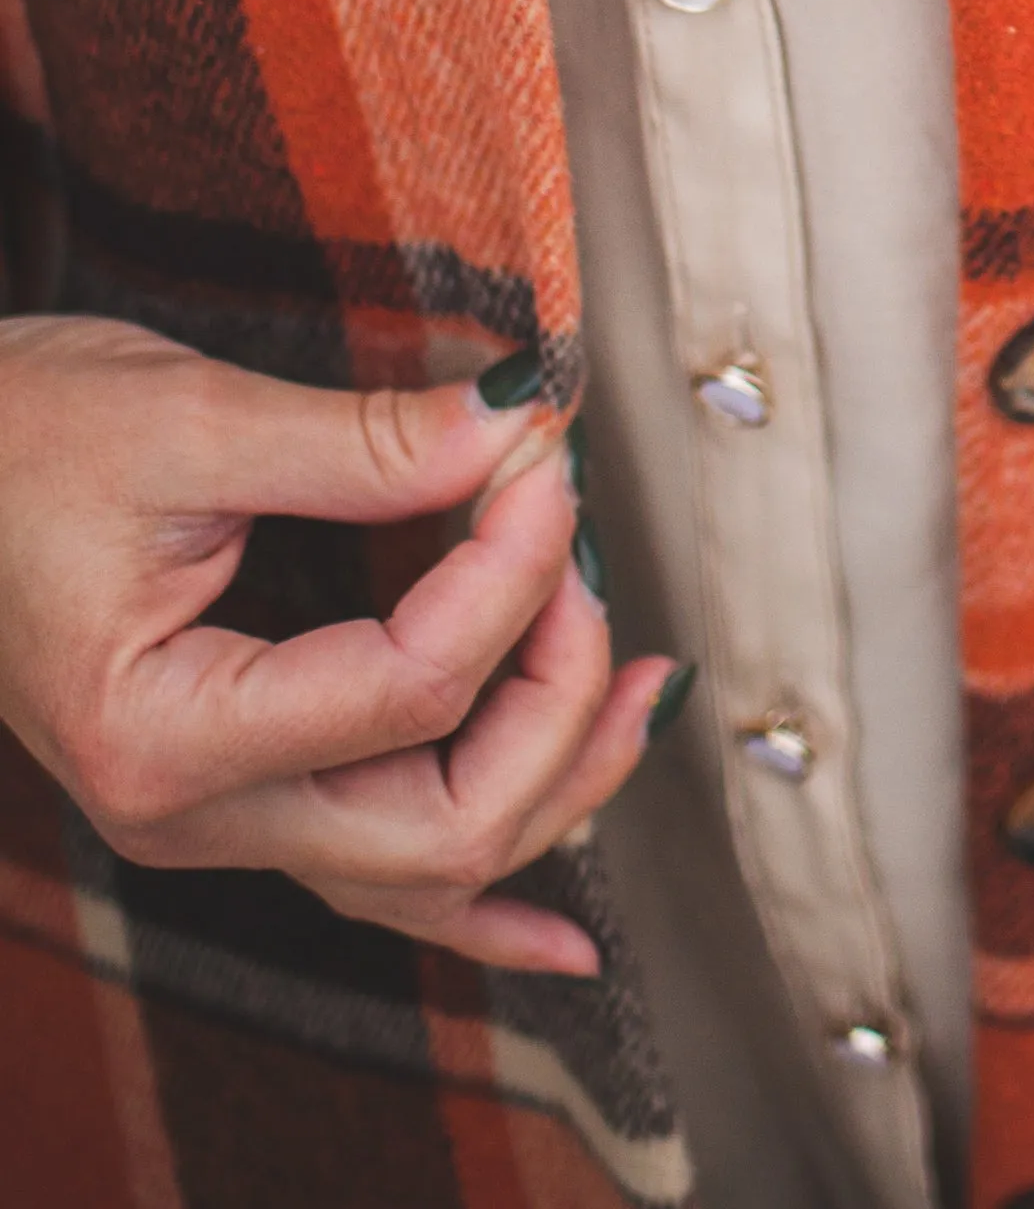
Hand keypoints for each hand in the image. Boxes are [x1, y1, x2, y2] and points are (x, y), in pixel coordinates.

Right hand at [0, 315, 679, 975]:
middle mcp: (193, 814)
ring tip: (645, 681)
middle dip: (556, 688)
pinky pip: (380, 888)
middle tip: (582, 541)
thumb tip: (519, 425)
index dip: (510, 568)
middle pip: (442, 820)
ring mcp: (218, 822)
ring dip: (556, 776)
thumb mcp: (189, 418)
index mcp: (163, 732)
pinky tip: (565, 942)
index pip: (408, 687)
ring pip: (429, 869)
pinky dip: (485, 912)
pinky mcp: (243, 794)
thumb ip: (367, 441)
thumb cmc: (19, 440)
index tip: (541, 451)